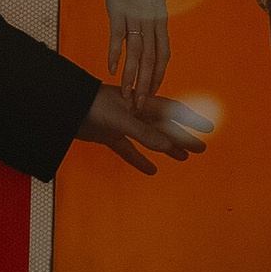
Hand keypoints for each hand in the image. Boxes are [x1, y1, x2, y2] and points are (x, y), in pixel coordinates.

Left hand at [75, 86, 210, 174]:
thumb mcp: (120, 118)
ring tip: (183, 158)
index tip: (208, 127)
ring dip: (166, 148)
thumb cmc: (91, 104)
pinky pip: (128, 150)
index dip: (190, 119)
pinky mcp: (108, 136)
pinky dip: (139, 160)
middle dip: (182, 137)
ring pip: (149, 139)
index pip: (172, 111)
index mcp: (140, 101)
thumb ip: (144, 133)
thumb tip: (170, 146)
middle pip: (163, 126)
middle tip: (200, 148)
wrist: (62, 107)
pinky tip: (151, 170)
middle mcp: (134, 112)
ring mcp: (121, 124)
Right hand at [101, 0, 170, 108]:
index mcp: (161, 22)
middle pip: (151, 60)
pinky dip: (115, 54)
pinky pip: (118, 37)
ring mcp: (135, 17)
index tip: (153, 94)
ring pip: (136, 53)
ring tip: (127, 95)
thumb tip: (152, 40)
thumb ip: (152, 23)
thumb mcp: (153, 3)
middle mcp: (151, 22)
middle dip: (146, 85)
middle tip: (141, 106)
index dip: (159, 76)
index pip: (163, 55)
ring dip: (131, 76)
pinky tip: (112, 70)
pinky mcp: (119, 10)